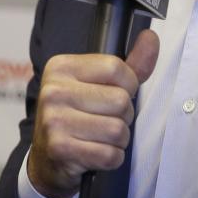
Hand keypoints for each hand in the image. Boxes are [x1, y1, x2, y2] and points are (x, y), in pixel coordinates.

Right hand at [27, 29, 158, 197]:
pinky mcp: (60, 150)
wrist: (46, 160)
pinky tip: (95, 153)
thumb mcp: (98, 84)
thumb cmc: (77, 115)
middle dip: (124, 115)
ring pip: (118, 130)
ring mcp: (54, 121)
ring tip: (100, 137)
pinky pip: (109, 155)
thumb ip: (129, 64)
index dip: (128, 85)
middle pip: (121, 101)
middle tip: (104, 120)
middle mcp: (53, 91)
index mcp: (61, 67)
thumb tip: (151, 37)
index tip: (114, 94)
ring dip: (119, 139)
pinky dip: (111, 158)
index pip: (116, 68)